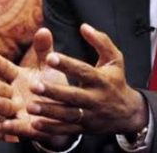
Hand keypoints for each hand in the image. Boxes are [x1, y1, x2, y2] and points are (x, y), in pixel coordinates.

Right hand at [0, 28, 72, 146]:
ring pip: (5, 108)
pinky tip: (6, 125)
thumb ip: (44, 49)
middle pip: (0, 89)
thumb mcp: (48, 66)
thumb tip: (43, 29)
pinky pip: (18, 127)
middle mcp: (14, 94)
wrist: (63, 111)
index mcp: (18, 77)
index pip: (4, 68)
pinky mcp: (26, 126)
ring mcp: (18, 110)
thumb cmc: (51, 85)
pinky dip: (12, 127)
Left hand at [26, 24, 148, 135]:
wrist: (126, 112)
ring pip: (67, 114)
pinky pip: (66, 129)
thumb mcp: (114, 59)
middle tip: (34, 85)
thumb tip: (84, 26)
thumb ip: (101, 41)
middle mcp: (95, 98)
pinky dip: (51, 128)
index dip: (67, 64)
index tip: (50, 57)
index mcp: (101, 80)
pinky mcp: (83, 128)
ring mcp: (89, 115)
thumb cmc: (116, 80)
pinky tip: (35, 123)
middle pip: (73, 96)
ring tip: (30, 106)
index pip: (83, 71)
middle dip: (54, 91)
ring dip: (49, 111)